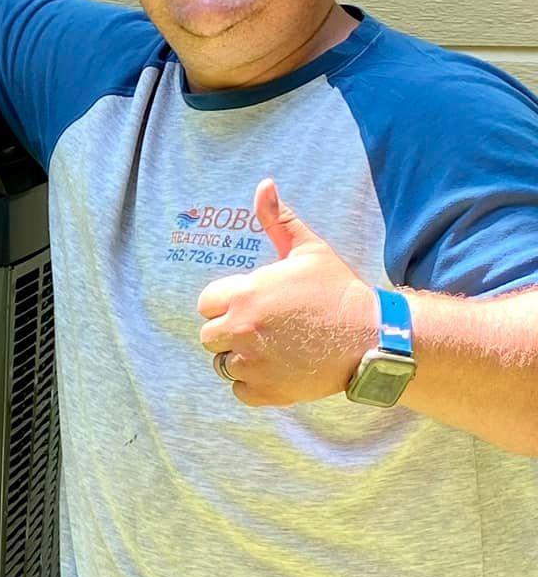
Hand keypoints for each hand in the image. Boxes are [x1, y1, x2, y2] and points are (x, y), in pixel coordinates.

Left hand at [197, 179, 376, 404]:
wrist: (371, 337)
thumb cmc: (338, 291)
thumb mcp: (309, 250)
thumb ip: (279, 220)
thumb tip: (264, 185)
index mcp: (245, 295)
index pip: (206, 304)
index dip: (225, 304)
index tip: (250, 304)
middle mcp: (241, 330)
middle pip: (209, 336)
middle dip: (229, 331)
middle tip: (263, 327)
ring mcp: (251, 364)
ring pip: (223, 364)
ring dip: (241, 357)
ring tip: (274, 347)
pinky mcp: (265, 391)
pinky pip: (239, 390)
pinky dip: (254, 383)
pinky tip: (278, 368)